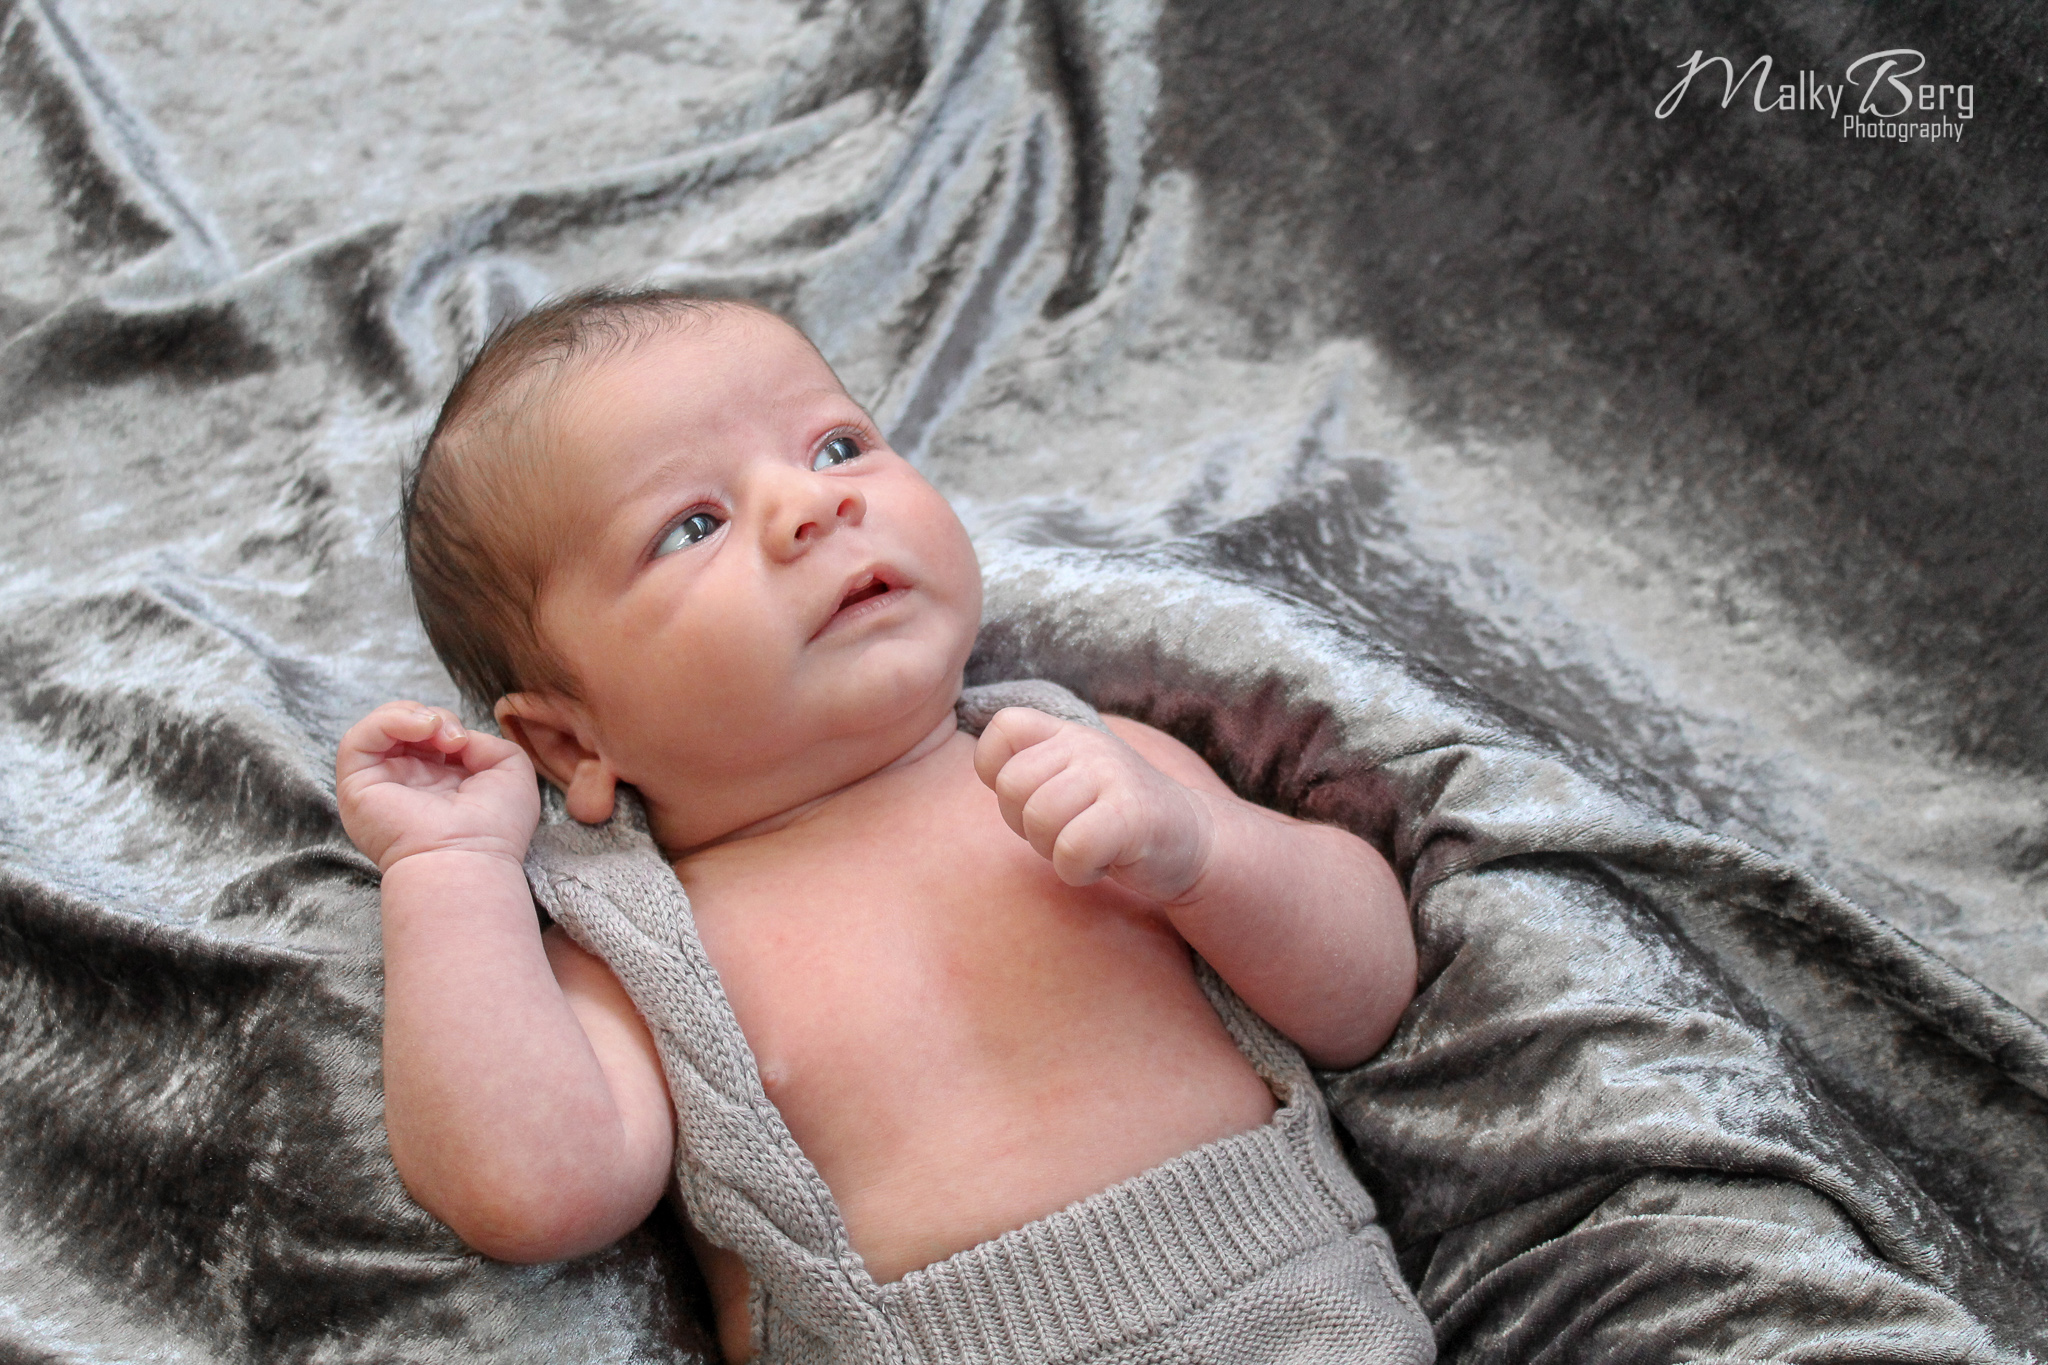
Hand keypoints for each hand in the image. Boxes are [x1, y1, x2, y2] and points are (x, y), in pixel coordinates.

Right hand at [336, 702, 540, 871]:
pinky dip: (388, 720)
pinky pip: (358, 739)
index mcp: (441, 782)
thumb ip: (486, 740)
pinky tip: (421, 728)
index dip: (449, 724)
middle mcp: (408, 783)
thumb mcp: (510, 769)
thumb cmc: (495, 827)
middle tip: (455, 738)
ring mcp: (381, 784)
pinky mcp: (357, 786)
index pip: (432, 735)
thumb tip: (455, 735)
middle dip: (433, 716)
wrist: (469, 858)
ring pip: (378, 727)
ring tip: (436, 729)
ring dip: (411, 714)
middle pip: (405, 726)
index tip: (468, 742)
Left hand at [973, 708, 1214, 902]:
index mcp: (1066, 733)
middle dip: (1027, 826)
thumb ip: (1028, 770)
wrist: (1191, 842)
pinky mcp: (1132, 814)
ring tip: (1085, 846)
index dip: (997, 772)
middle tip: (1064, 833)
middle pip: (1012, 787)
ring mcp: (1112, 775)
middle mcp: (1087, 745)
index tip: (1029, 799)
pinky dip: (1079, 870)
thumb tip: (981, 771)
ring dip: (1054, 850)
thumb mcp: (1069, 781)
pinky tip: (1103, 863)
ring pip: (1040, 819)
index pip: (1003, 729)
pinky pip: (1071, 848)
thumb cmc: (1113, 819)